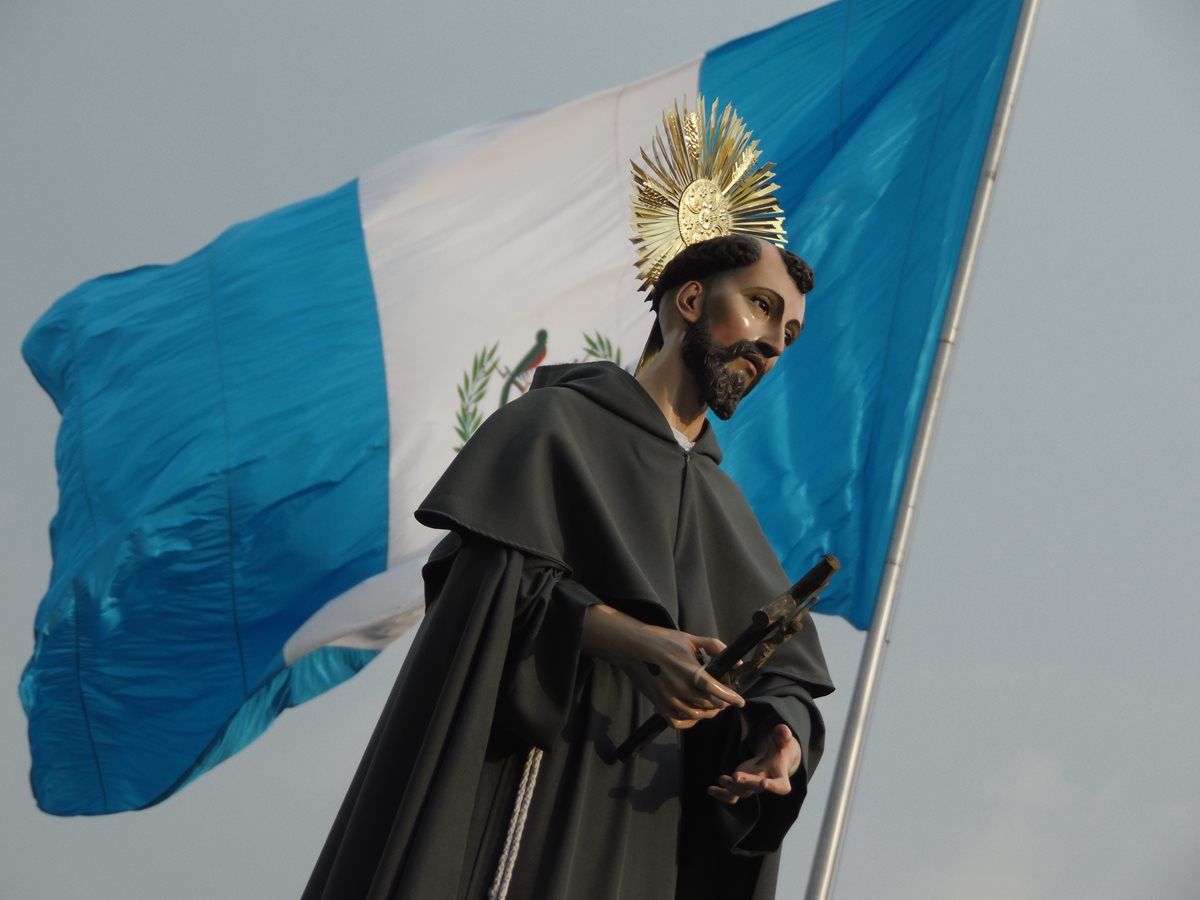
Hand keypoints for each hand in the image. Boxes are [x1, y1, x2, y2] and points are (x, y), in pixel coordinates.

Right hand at [581, 605, 743, 729]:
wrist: (633, 648)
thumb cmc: (662, 640)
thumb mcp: (690, 639)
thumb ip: (714, 647)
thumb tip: (736, 661)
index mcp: (689, 671)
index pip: (714, 689)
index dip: (730, 697)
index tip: (740, 702)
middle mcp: (679, 689)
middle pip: (708, 705)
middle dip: (721, 705)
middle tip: (726, 700)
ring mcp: (668, 700)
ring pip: (695, 715)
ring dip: (708, 713)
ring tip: (714, 707)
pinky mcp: (659, 706)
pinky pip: (678, 722)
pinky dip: (690, 721)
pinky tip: (695, 715)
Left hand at [706, 723, 800, 803]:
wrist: (776, 759)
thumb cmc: (781, 747)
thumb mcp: (783, 740)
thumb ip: (783, 735)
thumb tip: (782, 729)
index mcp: (780, 775)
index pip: (781, 786)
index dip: (773, 787)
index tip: (764, 783)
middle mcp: (766, 783)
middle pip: (756, 788)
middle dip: (746, 783)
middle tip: (735, 776)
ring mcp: (753, 785)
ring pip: (742, 792)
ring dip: (731, 787)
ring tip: (721, 778)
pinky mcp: (742, 784)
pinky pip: (732, 795)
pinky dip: (721, 793)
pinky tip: (710, 790)